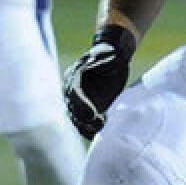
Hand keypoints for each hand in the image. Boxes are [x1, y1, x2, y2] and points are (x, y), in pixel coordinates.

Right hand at [63, 24, 135, 138]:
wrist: (113, 56)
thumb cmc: (111, 54)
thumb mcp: (109, 54)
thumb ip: (107, 59)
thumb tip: (111, 58)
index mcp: (75, 76)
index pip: (75, 93)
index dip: (82, 105)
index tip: (93, 114)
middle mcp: (72, 89)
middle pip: (73, 108)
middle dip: (84, 118)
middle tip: (99, 123)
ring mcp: (79, 99)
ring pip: (76, 117)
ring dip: (85, 126)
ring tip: (100, 127)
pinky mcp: (88, 106)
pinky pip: (84, 120)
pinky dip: (89, 128)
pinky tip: (99, 130)